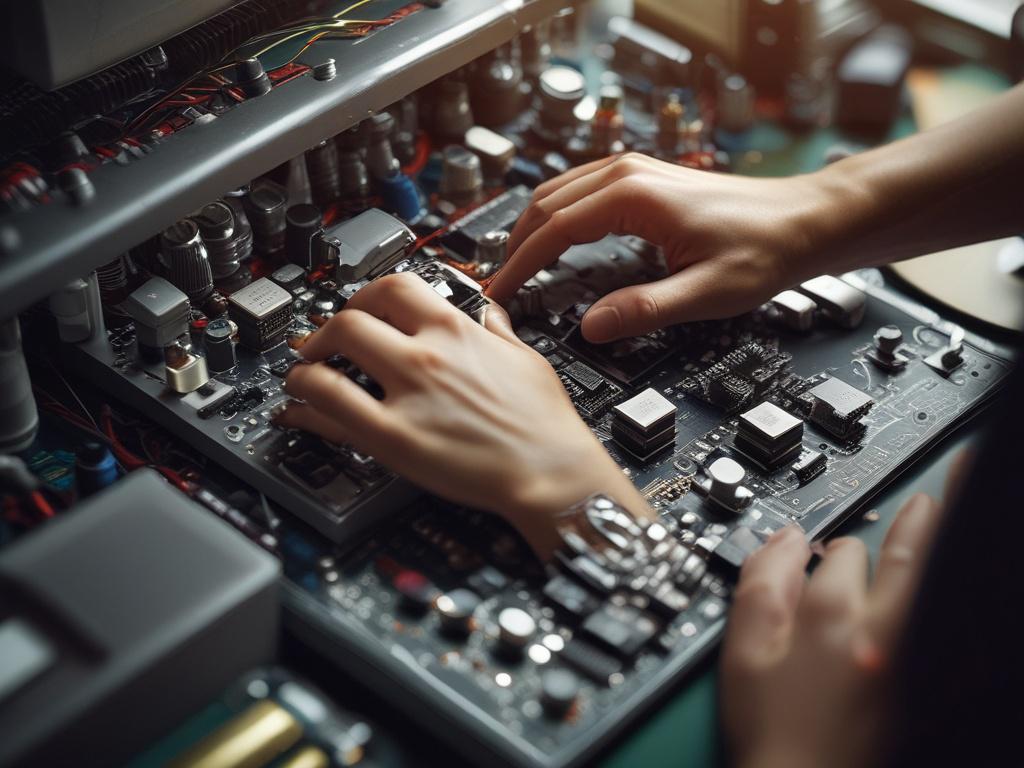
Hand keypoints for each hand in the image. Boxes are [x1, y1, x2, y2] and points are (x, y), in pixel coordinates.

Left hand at [275, 272, 653, 557]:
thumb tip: (488, 314)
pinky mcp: (394, 438)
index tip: (359, 307)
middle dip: (327, 327)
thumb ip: (498, 330)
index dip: (364, 294)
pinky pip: (330, 408)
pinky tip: (297, 408)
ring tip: (300, 373)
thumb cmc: (545, 423)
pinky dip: (304, 403)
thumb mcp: (526, 357)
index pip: (394, 287)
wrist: (552, 473)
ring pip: (328, 357)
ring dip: (304, 363)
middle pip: (351, 317)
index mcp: (457, 329)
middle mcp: (427, 354)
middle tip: (322, 342)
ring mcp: (407, 394)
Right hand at [485, 152, 851, 342]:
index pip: (553, 230)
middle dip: (515, 247)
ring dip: (530, 228)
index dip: (519, 266)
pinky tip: (553, 239)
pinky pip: (579, 191)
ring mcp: (635, 171)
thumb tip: (592, 327)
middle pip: (545, 206)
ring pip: (558, 193)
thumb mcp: (707, 292)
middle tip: (498, 286)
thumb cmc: (765, 249)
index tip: (499, 294)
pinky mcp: (643, 179)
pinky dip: (555, 217)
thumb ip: (645, 310)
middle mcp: (628, 174)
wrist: (802, 219)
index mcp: (634, 197)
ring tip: (515, 267)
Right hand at [719, 453, 970, 767]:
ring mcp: (913, 660)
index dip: (828, 547)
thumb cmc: (774, 733)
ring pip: (934, 587)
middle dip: (917, 525)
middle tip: (925, 504)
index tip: (828, 549)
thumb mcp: (746, 655)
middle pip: (907, 559)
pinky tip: (954, 589)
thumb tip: (782, 538)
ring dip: (943, 550)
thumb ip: (761, 585)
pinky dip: (952, 598)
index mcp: (832, 618)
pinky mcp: (926, 686)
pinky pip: (947, 626)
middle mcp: (884, 633)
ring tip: (949, 522)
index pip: (839, 555)